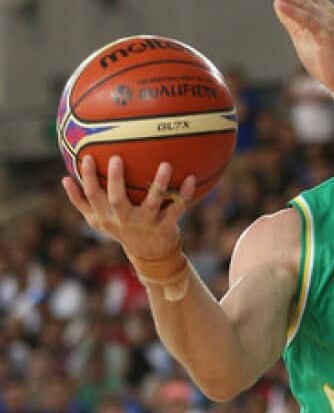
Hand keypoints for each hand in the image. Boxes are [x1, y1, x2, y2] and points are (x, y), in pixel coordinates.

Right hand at [61, 155, 193, 260]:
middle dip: (115, 180)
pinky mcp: (166, 226)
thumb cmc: (121, 228)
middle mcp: (125, 220)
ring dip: (159, 183)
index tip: (86, 157)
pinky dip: (184, 193)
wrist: (149, 255)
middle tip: (116, 158)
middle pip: (117, 200)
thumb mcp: (97, 220)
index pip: (92, 196)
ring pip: (153, 203)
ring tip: (166, 164)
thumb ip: (81, 201)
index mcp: (107, 216)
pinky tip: (191, 177)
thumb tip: (64, 178)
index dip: (87, 178)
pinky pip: (178, 208)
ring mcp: (146, 224)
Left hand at [263, 0, 333, 100]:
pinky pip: (309, 22)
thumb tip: (278, 3)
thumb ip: (292, 21)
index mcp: (323, 12)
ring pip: (305, 5)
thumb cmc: (325, 61)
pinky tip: (280, 5)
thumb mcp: (302, 37)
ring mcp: (329, 24)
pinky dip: (294, 13)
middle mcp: (328, 13)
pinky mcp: (328, 36)